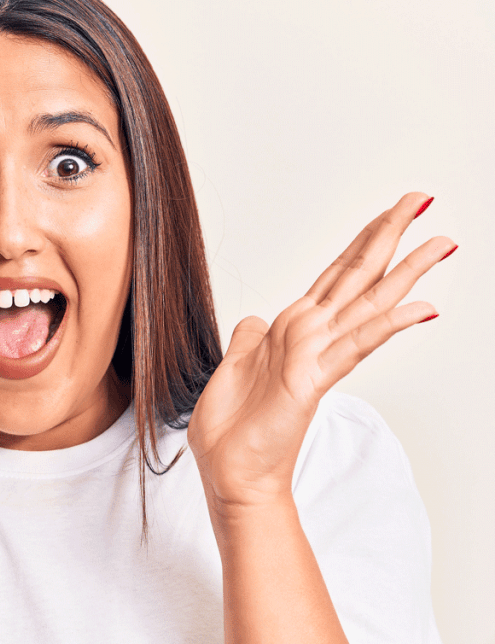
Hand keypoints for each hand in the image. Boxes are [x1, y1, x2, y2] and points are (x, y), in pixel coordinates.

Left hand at [187, 192, 454, 514]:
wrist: (231, 471)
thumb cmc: (234, 428)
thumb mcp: (235, 365)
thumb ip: (251, 336)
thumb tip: (255, 317)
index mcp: (292, 329)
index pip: (335, 275)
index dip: (361, 242)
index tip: (388, 212)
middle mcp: (311, 336)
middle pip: (359, 276)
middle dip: (390, 236)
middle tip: (422, 200)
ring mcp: (316, 356)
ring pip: (368, 303)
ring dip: (405, 270)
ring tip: (441, 241)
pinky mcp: (312, 379)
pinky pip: (355, 345)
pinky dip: (387, 324)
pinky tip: (421, 307)